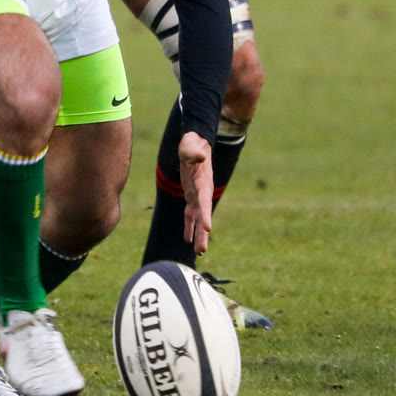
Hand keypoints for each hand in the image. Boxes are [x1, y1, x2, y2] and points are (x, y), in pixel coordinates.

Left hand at [178, 130, 214, 255]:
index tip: (207, 228)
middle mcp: (203, 191)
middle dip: (203, 233)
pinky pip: (190, 214)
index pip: (205, 200)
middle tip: (202, 250)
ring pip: (198, 218)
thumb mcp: (190, 145)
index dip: (205, 213)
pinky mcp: (191, 194)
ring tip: (199, 252)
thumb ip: (193, 151)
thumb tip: (199, 157)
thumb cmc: (192, 143)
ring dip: (198, 234)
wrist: (196, 142)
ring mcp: (197, 194)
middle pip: (203, 215)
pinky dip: (189, 226)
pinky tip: (187, 239)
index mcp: (204, 181)